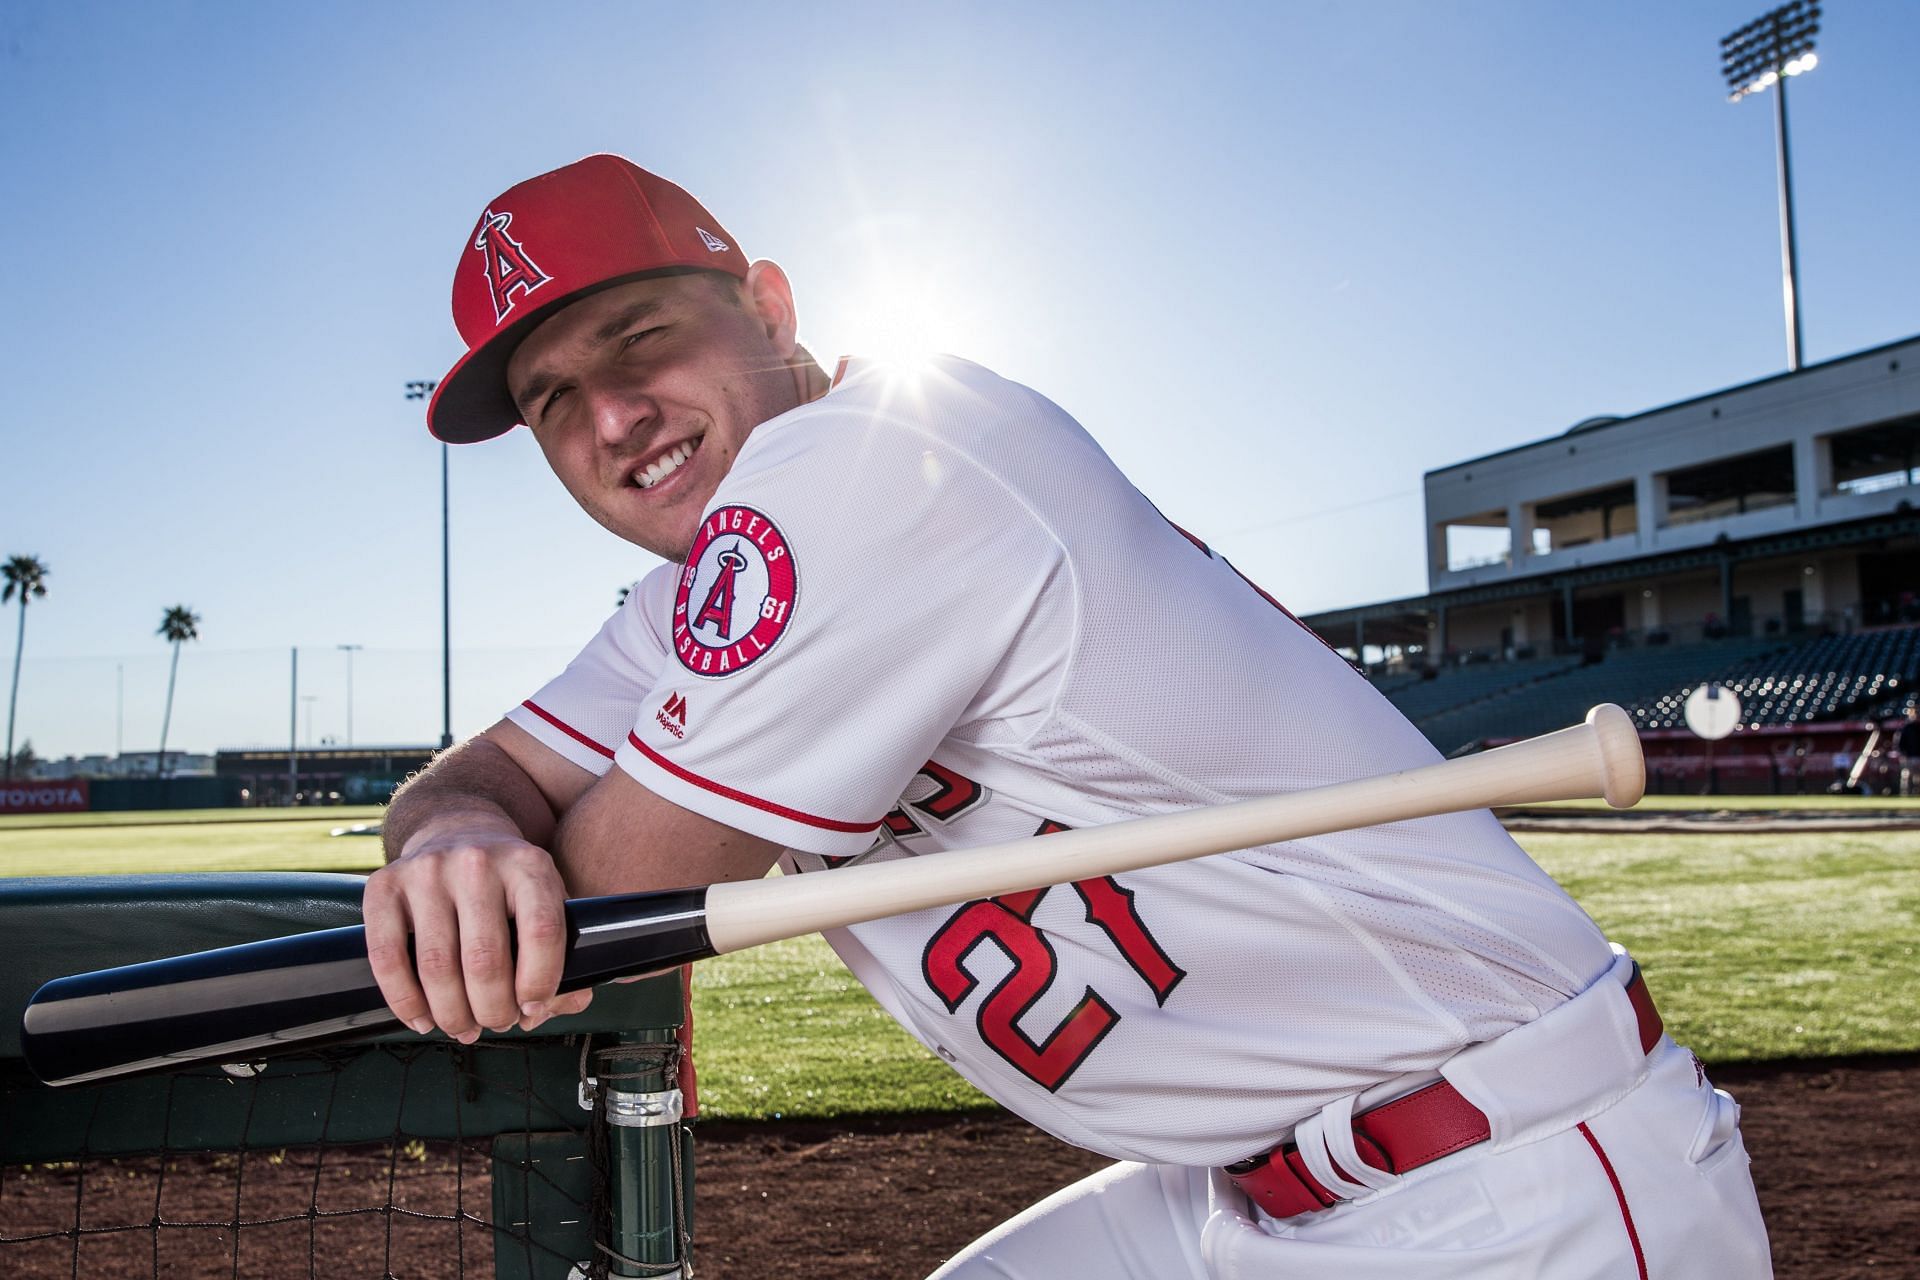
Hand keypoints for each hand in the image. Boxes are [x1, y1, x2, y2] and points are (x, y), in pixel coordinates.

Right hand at [363, 818, 592, 1041]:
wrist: (457, 831)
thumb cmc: (508, 885)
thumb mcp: (546, 900)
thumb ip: (565, 954)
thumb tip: (562, 1004)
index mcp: (528, 865)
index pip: (542, 933)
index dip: (540, 983)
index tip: (532, 1007)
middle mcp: (477, 862)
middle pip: (485, 960)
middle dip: (494, 1009)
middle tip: (497, 1022)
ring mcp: (427, 871)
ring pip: (437, 967)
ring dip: (452, 1014)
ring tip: (464, 1027)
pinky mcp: (384, 884)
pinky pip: (387, 958)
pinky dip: (405, 1002)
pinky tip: (422, 1018)